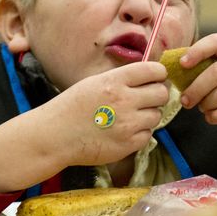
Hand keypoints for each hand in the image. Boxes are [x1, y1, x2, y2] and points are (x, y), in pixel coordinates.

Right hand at [40, 62, 168, 165]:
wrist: (55, 136)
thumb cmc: (72, 107)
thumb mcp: (94, 83)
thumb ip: (122, 79)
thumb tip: (150, 77)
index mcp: (114, 81)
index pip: (153, 70)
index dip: (159, 74)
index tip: (157, 78)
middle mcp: (124, 101)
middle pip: (162, 93)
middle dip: (157, 94)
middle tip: (147, 99)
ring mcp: (127, 124)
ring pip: (157, 115)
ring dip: (148, 115)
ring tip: (130, 117)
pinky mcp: (128, 144)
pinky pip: (148, 135)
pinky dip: (140, 133)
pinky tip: (125, 131)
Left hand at [178, 34, 216, 135]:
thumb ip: (212, 64)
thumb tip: (178, 70)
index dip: (197, 51)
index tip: (182, 64)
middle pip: (216, 73)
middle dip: (196, 88)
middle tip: (185, 100)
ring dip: (206, 104)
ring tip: (201, 108)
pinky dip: (216, 116)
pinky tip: (211, 117)